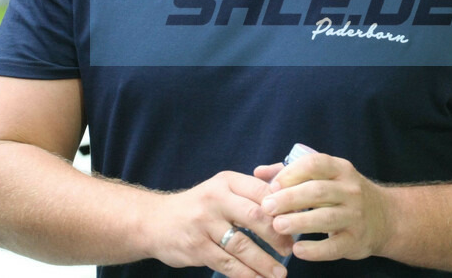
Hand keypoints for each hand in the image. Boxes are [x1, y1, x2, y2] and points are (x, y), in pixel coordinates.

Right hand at [152, 171, 293, 277]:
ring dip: (264, 262)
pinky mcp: (196, 247)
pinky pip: (227, 264)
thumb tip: (289, 194)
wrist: (155, 222)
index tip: (297, 220)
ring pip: (242, 245)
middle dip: (277, 235)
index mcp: (226, 182)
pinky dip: (246, 274)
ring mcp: (204, 224)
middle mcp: (215, 199)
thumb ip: (250, 191)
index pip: (260, 190)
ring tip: (280, 273)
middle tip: (291, 248)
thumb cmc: (199, 206)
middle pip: (254, 216)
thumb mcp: (221, 189)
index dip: (281, 206)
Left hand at [256, 153, 392, 262]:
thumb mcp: (326, 177)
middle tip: (267, 208)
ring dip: (299, 222)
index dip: (291, 174)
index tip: (272, 186)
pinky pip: (334, 246)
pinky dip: (315, 250)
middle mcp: (351, 190)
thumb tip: (259, 172)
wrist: (385, 218)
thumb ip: (292, 173)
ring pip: (326, 218)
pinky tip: (298, 250)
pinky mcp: (356, 240)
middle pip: (317, 191)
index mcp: (340, 169)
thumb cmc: (343, 194)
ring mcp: (355, 215)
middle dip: (289, 199)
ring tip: (277, 226)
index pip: (315, 164)